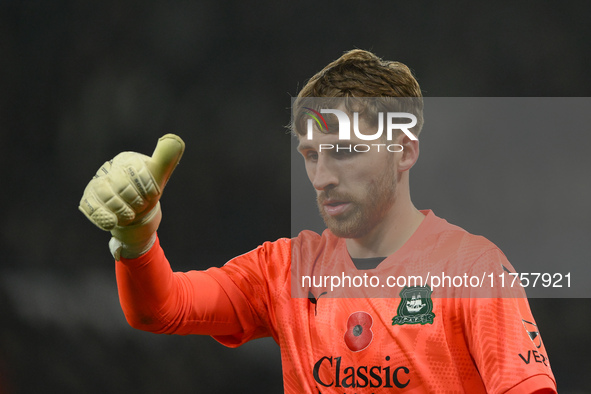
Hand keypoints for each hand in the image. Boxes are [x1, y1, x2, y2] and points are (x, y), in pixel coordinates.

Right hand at [79, 134, 184, 257]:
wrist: (134, 213)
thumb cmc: (146, 192)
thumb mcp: (159, 176)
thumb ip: (166, 159)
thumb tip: (175, 140)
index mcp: (126, 160)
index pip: (136, 171)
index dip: (147, 188)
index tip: (152, 195)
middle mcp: (108, 169)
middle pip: (120, 183)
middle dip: (135, 200)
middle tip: (141, 206)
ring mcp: (96, 184)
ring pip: (106, 195)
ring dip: (122, 210)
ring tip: (131, 214)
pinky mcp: (88, 200)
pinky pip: (93, 207)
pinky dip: (104, 216)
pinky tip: (113, 221)